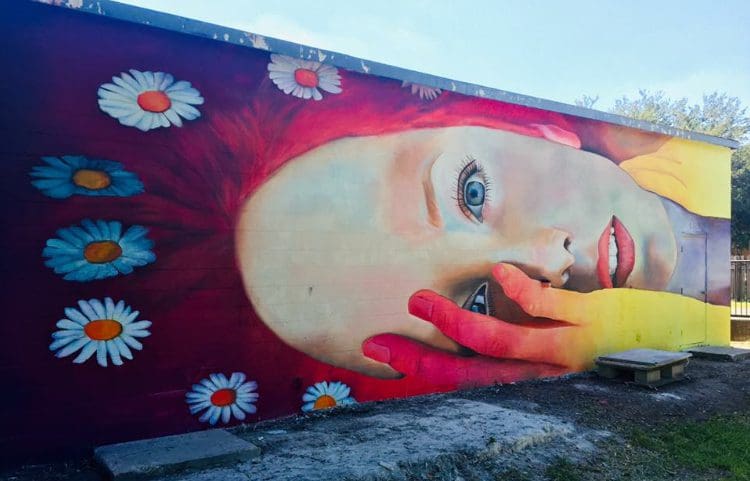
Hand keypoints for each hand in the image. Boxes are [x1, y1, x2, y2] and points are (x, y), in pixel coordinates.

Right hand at [363, 263, 594, 387]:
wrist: (672, 343)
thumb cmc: (607, 342)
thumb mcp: (555, 345)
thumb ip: (515, 336)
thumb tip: (471, 318)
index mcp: (529, 375)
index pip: (463, 377)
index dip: (418, 367)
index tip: (381, 350)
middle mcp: (542, 371)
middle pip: (469, 372)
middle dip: (419, 359)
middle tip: (379, 344)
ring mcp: (567, 348)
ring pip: (500, 341)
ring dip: (453, 322)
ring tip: (418, 301)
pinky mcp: (592, 322)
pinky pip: (547, 306)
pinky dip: (519, 288)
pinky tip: (498, 271)